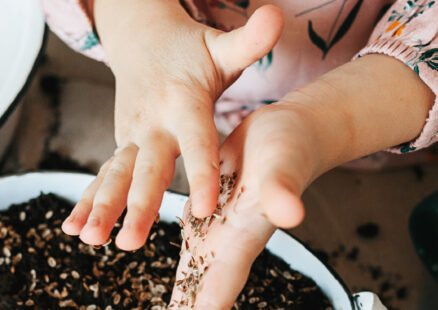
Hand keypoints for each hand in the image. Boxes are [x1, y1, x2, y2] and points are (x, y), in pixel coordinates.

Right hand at [61, 1, 283, 249]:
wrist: (144, 40)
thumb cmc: (191, 50)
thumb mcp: (221, 47)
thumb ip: (249, 41)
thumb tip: (276, 15)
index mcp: (184, 102)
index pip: (197, 141)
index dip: (202, 173)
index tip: (207, 208)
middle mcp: (154, 122)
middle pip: (149, 167)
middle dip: (140, 205)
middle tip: (132, 242)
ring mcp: (132, 133)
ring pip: (118, 174)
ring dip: (104, 208)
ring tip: (91, 240)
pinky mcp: (122, 142)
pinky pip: (106, 174)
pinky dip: (90, 199)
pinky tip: (76, 228)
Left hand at [170, 103, 315, 308]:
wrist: (287, 129)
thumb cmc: (292, 146)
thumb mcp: (283, 163)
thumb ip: (282, 189)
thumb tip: (291, 214)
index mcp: (242, 236)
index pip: (217, 291)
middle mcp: (227, 236)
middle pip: (199, 287)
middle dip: (183, 309)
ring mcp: (215, 220)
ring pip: (190, 264)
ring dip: (178, 292)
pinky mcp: (206, 200)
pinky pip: (186, 231)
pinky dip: (171, 248)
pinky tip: (156, 253)